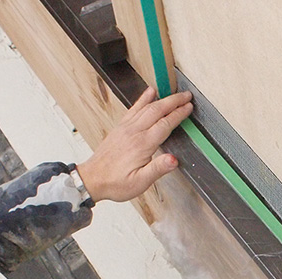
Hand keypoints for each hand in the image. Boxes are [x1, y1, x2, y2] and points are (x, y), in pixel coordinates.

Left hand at [76, 87, 192, 201]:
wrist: (92, 179)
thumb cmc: (115, 183)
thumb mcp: (140, 182)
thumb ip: (158, 169)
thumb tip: (174, 160)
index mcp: (142, 145)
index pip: (165, 124)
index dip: (179, 114)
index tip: (189, 108)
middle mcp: (134, 132)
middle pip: (157, 110)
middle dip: (174, 101)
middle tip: (187, 96)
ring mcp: (126, 128)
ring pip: (146, 107)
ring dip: (162, 99)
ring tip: (175, 94)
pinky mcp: (120, 128)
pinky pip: (134, 109)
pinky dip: (143, 99)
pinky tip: (149, 93)